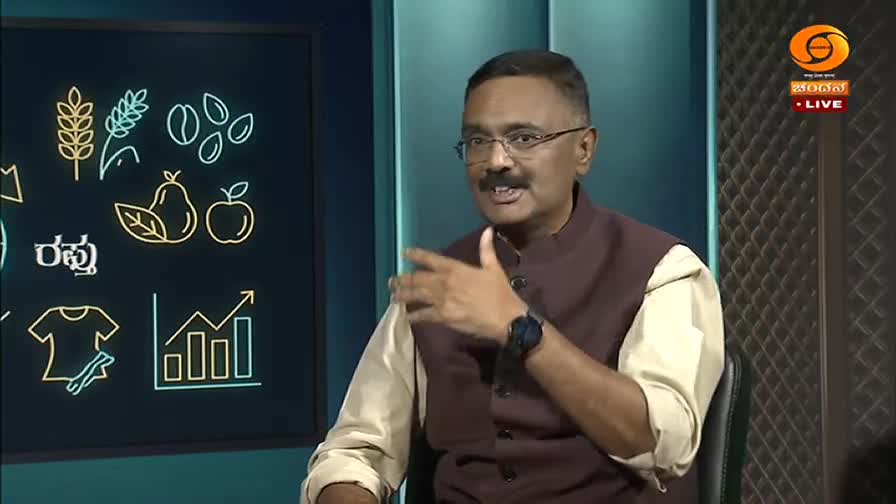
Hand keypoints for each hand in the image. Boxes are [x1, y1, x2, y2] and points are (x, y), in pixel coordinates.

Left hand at [389, 227, 526, 342]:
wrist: (506, 318)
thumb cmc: (500, 293)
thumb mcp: (494, 268)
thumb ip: (486, 249)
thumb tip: (487, 231)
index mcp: (456, 269)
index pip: (430, 259)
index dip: (416, 255)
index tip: (405, 253)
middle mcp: (445, 282)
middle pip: (417, 279)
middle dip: (403, 279)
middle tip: (392, 281)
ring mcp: (442, 300)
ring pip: (416, 296)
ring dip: (403, 295)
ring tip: (394, 296)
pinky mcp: (443, 317)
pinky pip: (423, 315)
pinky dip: (413, 316)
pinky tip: (406, 316)